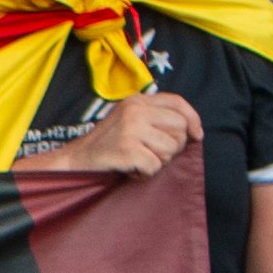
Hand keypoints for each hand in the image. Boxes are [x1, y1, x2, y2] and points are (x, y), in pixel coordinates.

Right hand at [64, 89, 204, 179]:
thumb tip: (192, 129)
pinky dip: (145, 172)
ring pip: (171, 148)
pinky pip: (155, 165)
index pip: (177, 103)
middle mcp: (135, 111)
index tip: (196, 135)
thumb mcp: (130, 119)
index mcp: (137, 100)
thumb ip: (155, 116)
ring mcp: (130, 129)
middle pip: (180, 128)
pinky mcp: (127, 149)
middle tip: (154, 152)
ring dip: (159, 160)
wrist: (76, 159)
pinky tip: (132, 168)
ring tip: (140, 159)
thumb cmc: (108, 143)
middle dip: (174, 146)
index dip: (193, 119)